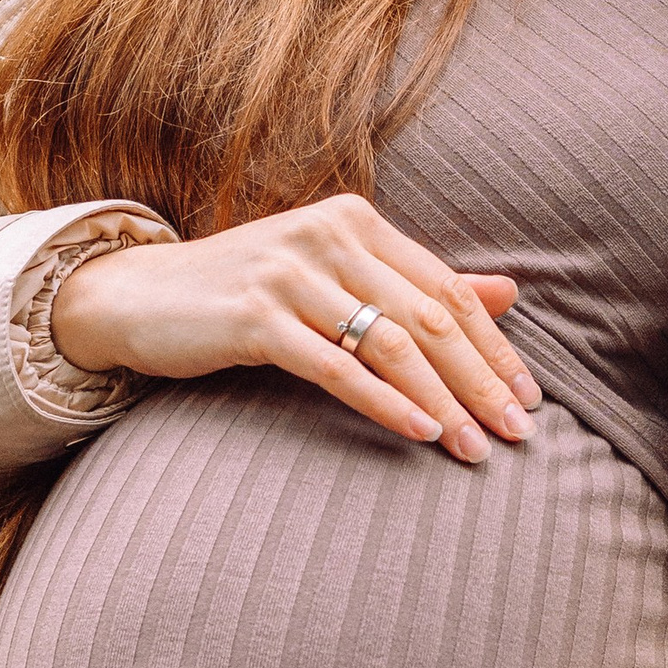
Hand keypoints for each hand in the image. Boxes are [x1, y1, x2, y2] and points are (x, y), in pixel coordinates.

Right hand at [49, 192, 539, 464]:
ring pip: (390, 343)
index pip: (446, 287)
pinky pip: (336, 367)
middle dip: (481, 380)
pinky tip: (418, 432)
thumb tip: (509, 293)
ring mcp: (290, 273)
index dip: (494, 346)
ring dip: (442, 401)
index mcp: (354, 219)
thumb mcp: (335, 275)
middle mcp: (327, 235)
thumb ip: (416, 281)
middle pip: (429, 315)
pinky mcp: (255, 317)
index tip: (528, 397)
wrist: (139, 296)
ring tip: (474, 447)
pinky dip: (385, 403)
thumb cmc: (245, 292)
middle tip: (518, 433)